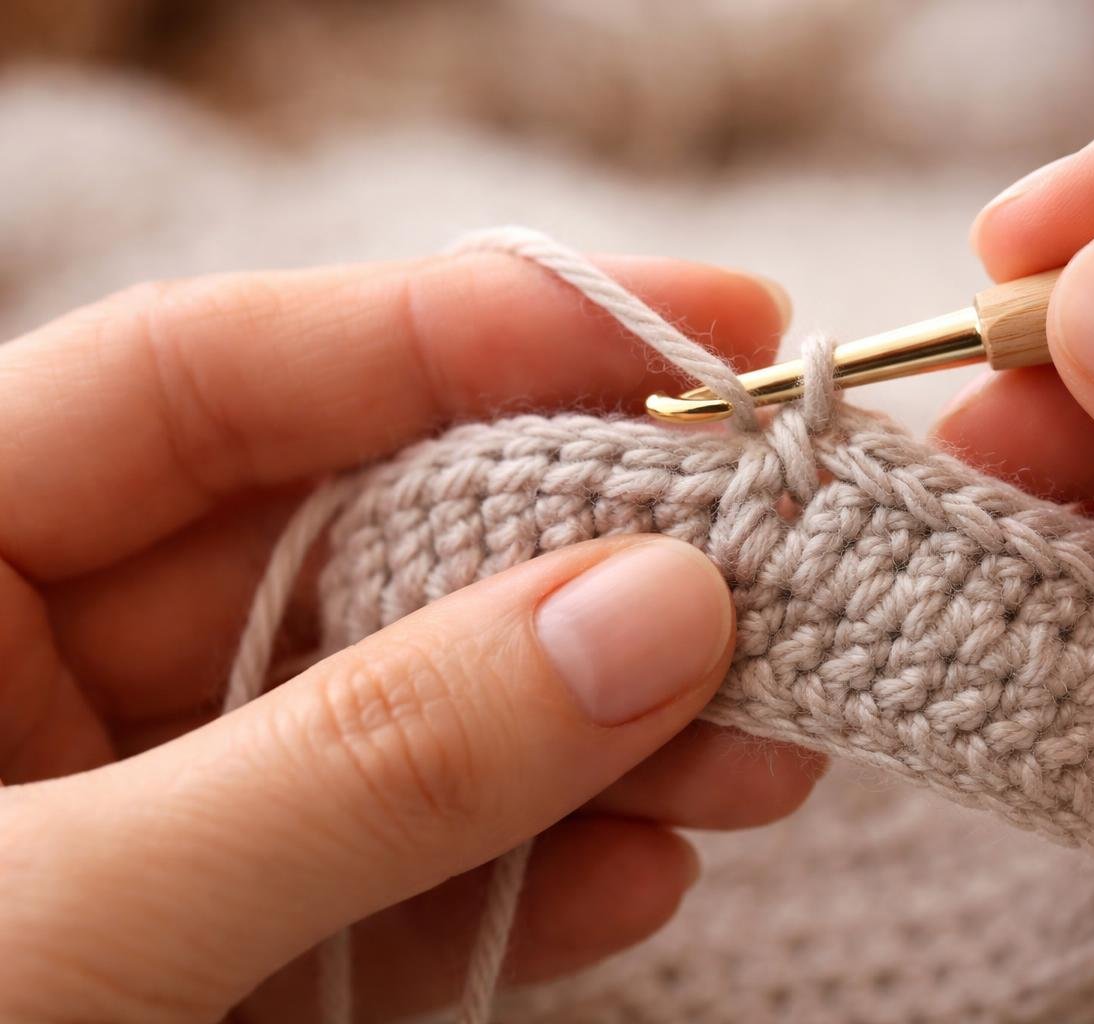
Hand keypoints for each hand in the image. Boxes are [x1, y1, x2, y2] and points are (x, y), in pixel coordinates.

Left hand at [0, 249, 819, 1022]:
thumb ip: (360, 761)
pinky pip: (411, 873)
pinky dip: (537, 876)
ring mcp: (163, 805)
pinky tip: (648, 871)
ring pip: (421, 708)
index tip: (695, 326)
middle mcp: (53, 662)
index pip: (223, 375)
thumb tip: (649, 609)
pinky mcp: (239, 940)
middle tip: (773, 552)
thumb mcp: (66, 925)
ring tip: (764, 737)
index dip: (465, 328)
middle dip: (579, 550)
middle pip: (363, 534)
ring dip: (604, 726)